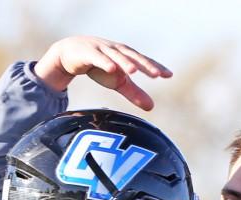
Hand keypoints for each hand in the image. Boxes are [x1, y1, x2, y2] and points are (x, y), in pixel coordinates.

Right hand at [34, 35, 171, 109]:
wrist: (72, 53)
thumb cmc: (100, 66)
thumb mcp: (118, 82)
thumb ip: (134, 93)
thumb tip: (152, 107)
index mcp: (127, 57)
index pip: (144, 61)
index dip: (156, 67)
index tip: (169, 75)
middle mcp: (117, 51)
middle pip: (133, 57)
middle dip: (144, 65)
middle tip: (156, 75)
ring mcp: (102, 50)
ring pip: (116, 56)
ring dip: (125, 63)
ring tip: (134, 72)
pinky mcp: (88, 52)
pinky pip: (97, 57)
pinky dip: (104, 62)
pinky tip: (111, 69)